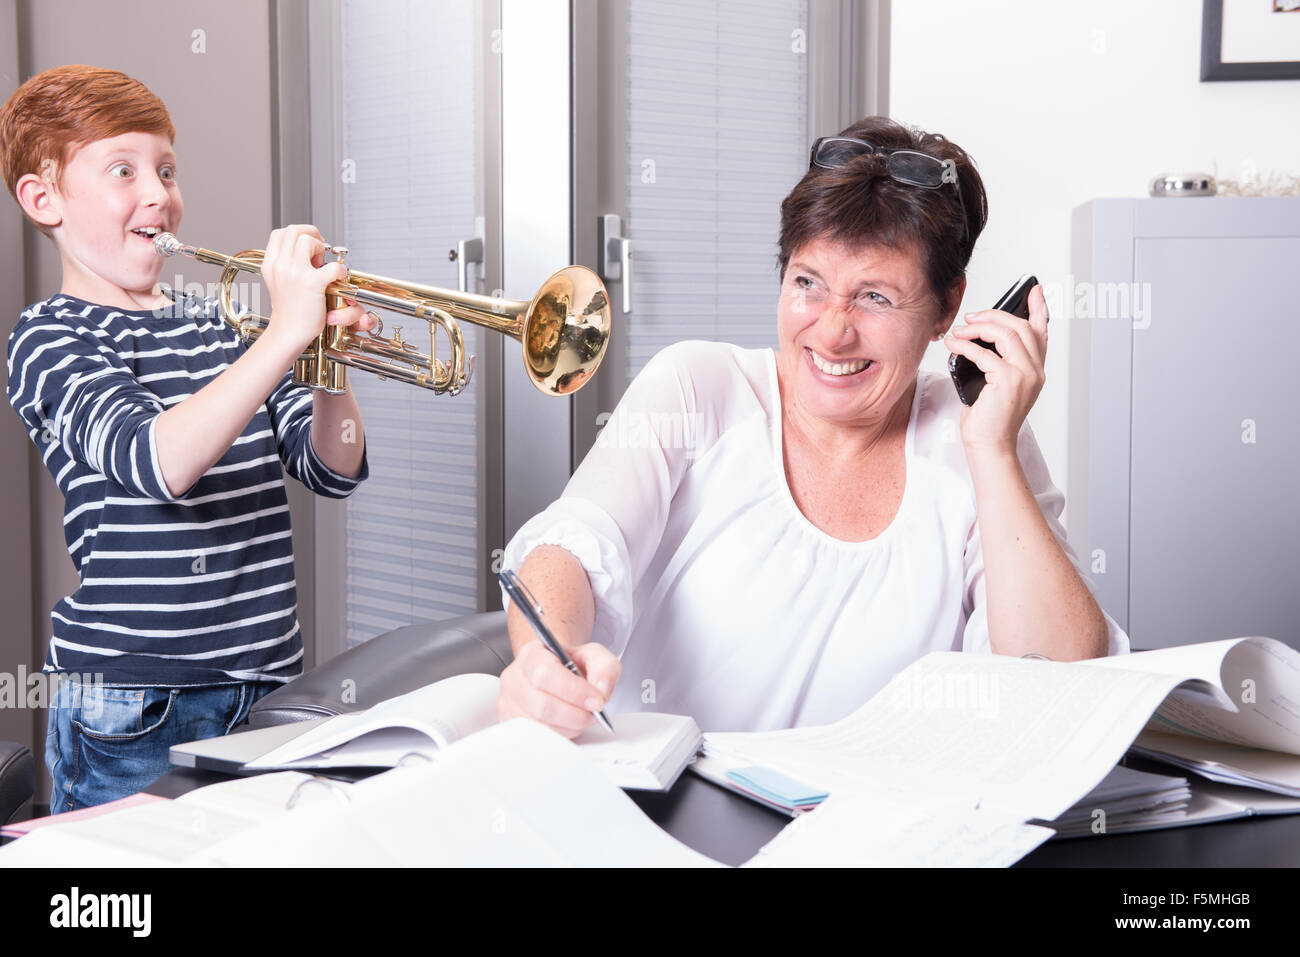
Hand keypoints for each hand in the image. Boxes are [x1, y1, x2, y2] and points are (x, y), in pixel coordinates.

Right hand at [258, 225, 374, 353]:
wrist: (288, 332)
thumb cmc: (289, 310)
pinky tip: (337, 278)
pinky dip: (339, 270)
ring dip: (320, 248)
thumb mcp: (279, 281)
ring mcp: (294, 273)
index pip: (280, 233)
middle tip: (319, 251)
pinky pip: (331, 266)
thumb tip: (306, 251)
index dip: (298, 234)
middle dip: (310, 235)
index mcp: (270, 264)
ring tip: (322, 265)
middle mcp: (279, 265)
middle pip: (294, 231)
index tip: (308, 245)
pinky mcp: (311, 284)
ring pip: (307, 240)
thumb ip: (287, 264)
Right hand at [497, 639, 621, 739]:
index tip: (597, 700)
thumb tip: (601, 691)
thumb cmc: (571, 665)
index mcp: (532, 654)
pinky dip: (560, 734)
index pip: (545, 674)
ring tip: (581, 715)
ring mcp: (510, 703)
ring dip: (570, 726)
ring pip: (541, 726)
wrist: (558, 673)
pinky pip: (537, 738)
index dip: (574, 691)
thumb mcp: (594, 656)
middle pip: (543, 705)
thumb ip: (605, 668)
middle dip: (576, 714)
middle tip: (592, 712)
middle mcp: (515, 678)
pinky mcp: (512, 723)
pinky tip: (567, 722)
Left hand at [944, 283, 1048, 455]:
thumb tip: (978, 335)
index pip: (1042, 332)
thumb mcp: (997, 384)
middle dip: (993, 316)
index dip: (1038, 308)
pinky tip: (954, 345)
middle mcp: (1036, 370)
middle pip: (1020, 326)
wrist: (990, 444)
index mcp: (1036, 369)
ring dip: (979, 327)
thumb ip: (998, 361)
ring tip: (960, 330)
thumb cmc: (990, 417)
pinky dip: (966, 345)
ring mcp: (1025, 375)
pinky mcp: (1008, 381)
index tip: (1034, 290)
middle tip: (971, 317)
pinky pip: (985, 353)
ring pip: (1006, 334)